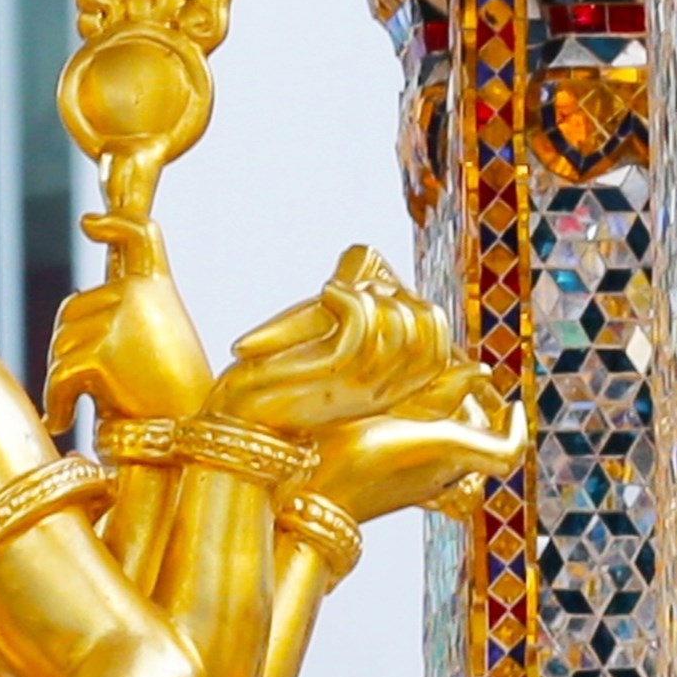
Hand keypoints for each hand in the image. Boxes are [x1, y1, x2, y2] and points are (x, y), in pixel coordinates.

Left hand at [39, 217, 212, 435]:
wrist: (192, 436)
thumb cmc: (174, 402)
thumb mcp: (157, 345)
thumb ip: (121, 320)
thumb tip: (71, 320)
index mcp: (158, 290)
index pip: (139, 238)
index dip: (115, 224)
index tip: (90, 222)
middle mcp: (141, 294)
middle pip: (73, 312)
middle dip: (70, 350)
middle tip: (87, 388)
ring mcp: (122, 317)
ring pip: (60, 344)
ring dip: (62, 381)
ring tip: (85, 407)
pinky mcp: (103, 350)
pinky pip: (59, 374)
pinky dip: (56, 402)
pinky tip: (64, 422)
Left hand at [208, 248, 458, 437]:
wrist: (238, 420)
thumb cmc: (276, 378)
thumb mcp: (326, 343)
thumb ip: (354, 314)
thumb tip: (365, 255)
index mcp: (392, 391)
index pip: (439, 346)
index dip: (417, 310)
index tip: (376, 300)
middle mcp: (385, 391)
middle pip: (427, 326)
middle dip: (394, 294)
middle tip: (351, 295)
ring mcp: (361, 385)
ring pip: (398, 321)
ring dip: (365, 294)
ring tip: (332, 296)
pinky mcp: (331, 375)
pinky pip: (361, 323)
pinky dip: (345, 296)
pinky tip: (325, 295)